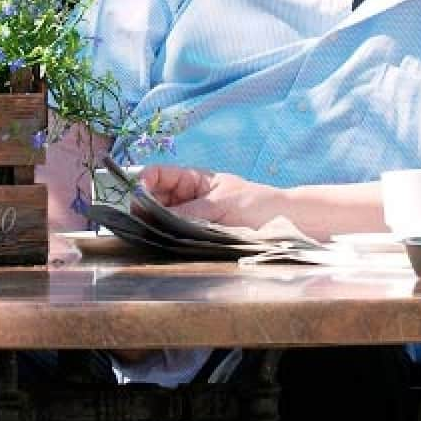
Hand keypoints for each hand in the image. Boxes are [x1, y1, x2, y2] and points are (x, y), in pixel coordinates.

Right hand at [141, 165, 279, 226]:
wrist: (286, 224)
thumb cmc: (257, 205)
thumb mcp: (220, 205)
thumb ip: (188, 212)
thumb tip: (156, 220)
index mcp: (191, 180)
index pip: (156, 174)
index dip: (140, 182)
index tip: (133, 198)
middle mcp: (186, 198)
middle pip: (151, 198)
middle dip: (140, 207)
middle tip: (133, 222)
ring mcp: (189, 218)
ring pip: (158, 219)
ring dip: (149, 225)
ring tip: (142, 235)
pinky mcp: (194, 238)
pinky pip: (171, 236)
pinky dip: (162, 239)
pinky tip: (157, 245)